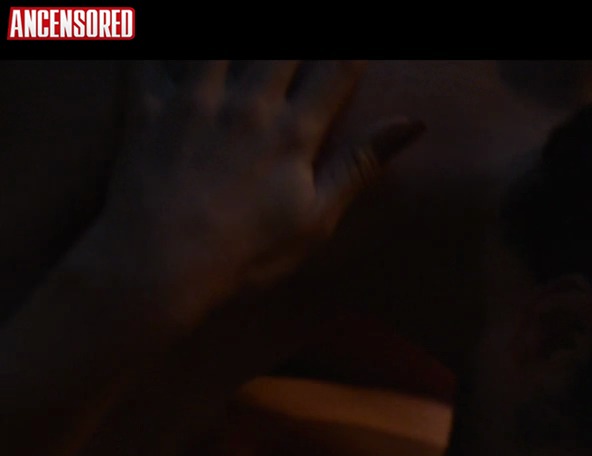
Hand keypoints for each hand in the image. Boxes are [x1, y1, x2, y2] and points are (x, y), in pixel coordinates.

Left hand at [89, 61, 423, 324]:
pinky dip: (157, 44)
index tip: (360, 49)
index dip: (351, 53)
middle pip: (280, 48)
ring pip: (219, 45)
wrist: (158, 264)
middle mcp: (246, 106)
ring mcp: (193, 102)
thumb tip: (413, 124)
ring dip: (235, 39)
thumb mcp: (317, 218)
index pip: (335, 71)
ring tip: (246, 24)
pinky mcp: (148, 109)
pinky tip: (158, 39)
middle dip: (298, 41)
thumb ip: (360, 164)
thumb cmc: (247, 252)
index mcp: (292, 134)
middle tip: (302, 48)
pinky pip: (151, 58)